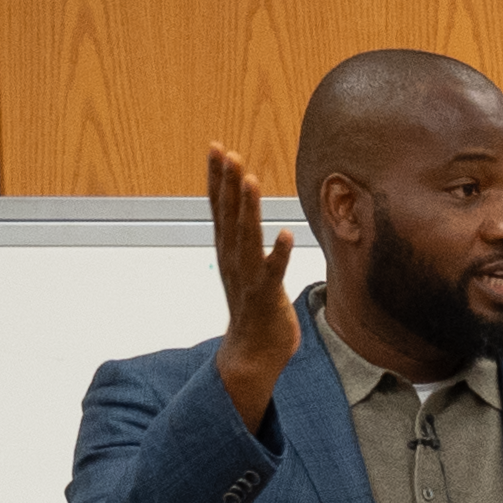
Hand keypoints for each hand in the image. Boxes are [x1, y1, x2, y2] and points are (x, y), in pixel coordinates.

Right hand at [208, 144, 299, 431]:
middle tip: (227, 152)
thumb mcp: (245, 268)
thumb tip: (244, 214)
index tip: (217, 148)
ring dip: (248, 208)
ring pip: (246, 237)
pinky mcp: (267, 296)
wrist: (252, 354)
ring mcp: (248, 278)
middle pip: (228, 215)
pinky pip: (273, 272)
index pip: (220, 208)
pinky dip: (278, 254)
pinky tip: (285, 233)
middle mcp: (233, 260)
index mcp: (228, 251)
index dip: (218, 178)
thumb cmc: (254, 310)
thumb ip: (245, 241)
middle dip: (227, 183)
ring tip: (250, 180)